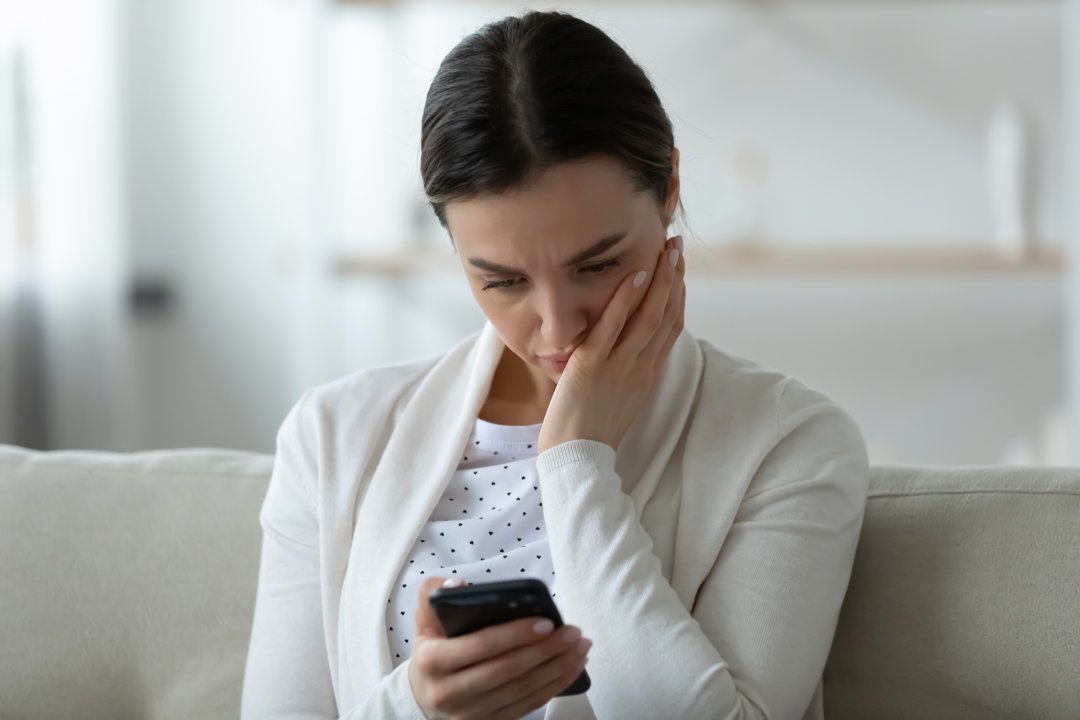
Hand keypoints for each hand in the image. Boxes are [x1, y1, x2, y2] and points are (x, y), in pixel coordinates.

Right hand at [408, 577, 590, 719]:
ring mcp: (469, 714)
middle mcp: (449, 693)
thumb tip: (459, 584)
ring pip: (522, 690)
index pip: (481, 645)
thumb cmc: (433, 650)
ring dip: (558, 668)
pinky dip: (554, 686)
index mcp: (432, 662)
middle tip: (573, 632)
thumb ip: (433, 595)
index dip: (516, 634)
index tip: (546, 622)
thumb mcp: (424, 621)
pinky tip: (572, 667)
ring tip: (580, 646)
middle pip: (507, 670)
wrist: (424, 698)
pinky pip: (528, 705)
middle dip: (546, 650)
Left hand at [537, 234, 685, 453]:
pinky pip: (614, 329)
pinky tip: (635, 276)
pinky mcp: (594, 366)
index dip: (677, 296)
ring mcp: (620, 367)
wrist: (577, 462)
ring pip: (649, 317)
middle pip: (667, 316)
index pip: (671, 328)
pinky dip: (626, 301)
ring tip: (666, 248)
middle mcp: (641, 368)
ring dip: (660, 280)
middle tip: (677, 246)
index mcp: (647, 376)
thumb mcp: (617, 400)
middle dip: (674, 278)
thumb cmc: (589, 435)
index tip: (678, 270)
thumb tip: (627, 352)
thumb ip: (626, 373)